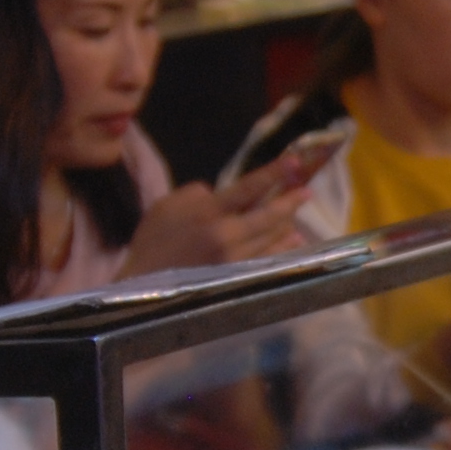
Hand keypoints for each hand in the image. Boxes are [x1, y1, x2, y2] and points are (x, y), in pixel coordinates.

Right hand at [118, 137, 329, 276]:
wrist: (144, 288)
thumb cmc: (153, 242)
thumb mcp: (167, 205)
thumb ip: (197, 194)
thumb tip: (220, 194)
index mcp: (209, 213)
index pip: (249, 188)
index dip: (274, 173)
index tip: (294, 161)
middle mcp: (227, 236)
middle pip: (269, 216)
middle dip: (290, 201)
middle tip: (306, 190)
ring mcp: (235, 260)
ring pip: (271, 238)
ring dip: (288, 224)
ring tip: (298, 213)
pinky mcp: (237, 277)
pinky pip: (267, 259)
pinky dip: (281, 248)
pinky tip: (292, 240)